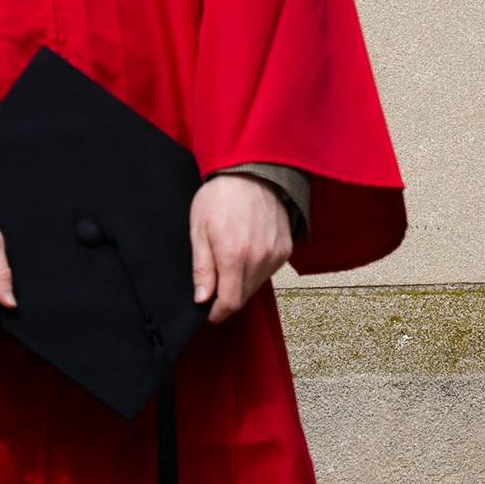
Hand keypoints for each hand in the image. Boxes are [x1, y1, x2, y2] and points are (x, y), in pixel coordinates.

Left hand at [190, 174, 292, 323]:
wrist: (252, 170)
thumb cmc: (221, 194)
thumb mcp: (199, 229)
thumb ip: (202, 268)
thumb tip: (202, 298)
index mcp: (234, 256)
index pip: (229, 303)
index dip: (216, 313)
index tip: (208, 311)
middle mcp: (259, 259)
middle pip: (243, 297)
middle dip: (226, 296)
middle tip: (214, 280)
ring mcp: (275, 254)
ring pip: (256, 285)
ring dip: (241, 282)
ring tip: (230, 257)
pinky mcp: (286, 249)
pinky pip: (269, 271)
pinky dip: (255, 269)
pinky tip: (246, 249)